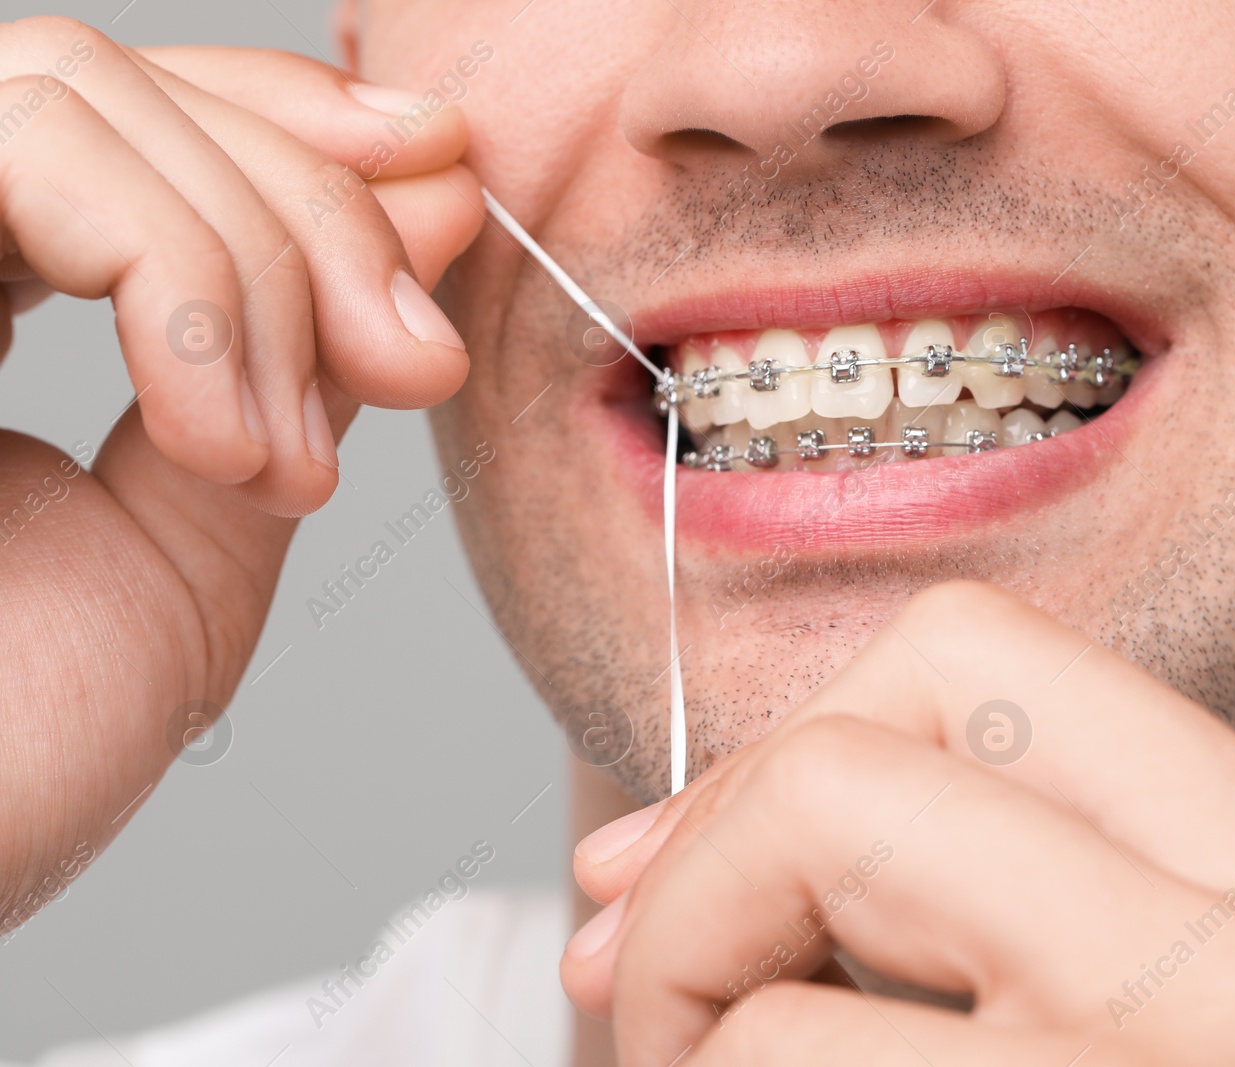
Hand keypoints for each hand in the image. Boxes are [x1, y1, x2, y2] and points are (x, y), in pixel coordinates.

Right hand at [0, 17, 482, 930]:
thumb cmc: (17, 747)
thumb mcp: (203, 532)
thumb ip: (304, 362)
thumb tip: (436, 198)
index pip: (144, 123)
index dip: (300, 127)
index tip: (454, 183)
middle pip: (122, 87)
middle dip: (313, 207)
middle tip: (417, 360)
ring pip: (74, 97)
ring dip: (247, 265)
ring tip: (284, 463)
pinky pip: (20, 148)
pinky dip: (169, 277)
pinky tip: (224, 444)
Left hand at [563, 582, 1234, 1064]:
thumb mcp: (1168, 1026)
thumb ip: (951, 899)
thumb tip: (627, 871)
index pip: (975, 667)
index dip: (790, 748)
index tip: (689, 875)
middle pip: (847, 763)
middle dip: (712, 877)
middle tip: (674, 1012)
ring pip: (776, 944)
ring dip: (697, 1039)